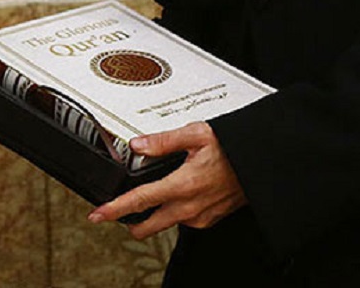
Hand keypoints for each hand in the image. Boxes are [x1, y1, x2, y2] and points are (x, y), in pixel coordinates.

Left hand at [85, 121, 246, 239]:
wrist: (262, 163)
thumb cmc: (234, 147)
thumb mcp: (197, 134)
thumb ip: (163, 141)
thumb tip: (137, 145)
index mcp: (183, 185)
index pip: (140, 201)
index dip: (114, 209)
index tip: (97, 214)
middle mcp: (190, 206)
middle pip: (148, 225)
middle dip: (130, 221)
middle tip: (118, 211)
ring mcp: (200, 216)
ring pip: (166, 222)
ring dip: (155, 214)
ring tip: (155, 193)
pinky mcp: (209, 219)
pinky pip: (184, 220)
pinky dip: (175, 211)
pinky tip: (179, 194)